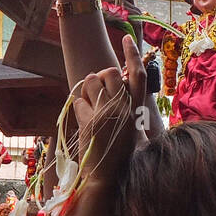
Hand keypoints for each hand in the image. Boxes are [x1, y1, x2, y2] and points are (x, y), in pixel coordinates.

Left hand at [70, 35, 144, 186]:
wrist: (107, 177)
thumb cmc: (121, 157)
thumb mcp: (133, 131)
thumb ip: (129, 109)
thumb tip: (121, 87)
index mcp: (136, 109)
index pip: (137, 74)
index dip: (132, 54)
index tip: (126, 38)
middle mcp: (122, 108)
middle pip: (110, 72)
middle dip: (101, 77)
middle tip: (98, 91)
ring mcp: (104, 113)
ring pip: (91, 81)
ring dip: (87, 89)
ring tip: (91, 106)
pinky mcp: (88, 121)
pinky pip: (78, 99)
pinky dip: (79, 106)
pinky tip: (84, 119)